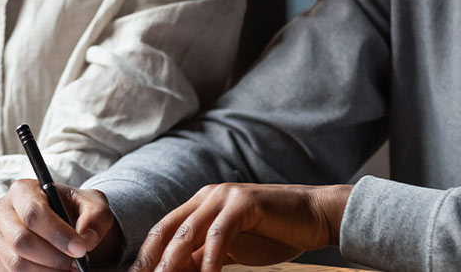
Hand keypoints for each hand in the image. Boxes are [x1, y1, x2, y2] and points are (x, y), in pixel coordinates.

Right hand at [0, 179, 121, 271]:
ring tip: (69, 270)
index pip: (34, 214)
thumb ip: (95, 217)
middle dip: (53, 258)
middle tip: (77, 265)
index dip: (58, 235)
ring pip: (16, 263)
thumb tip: (86, 238)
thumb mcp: (93, 204)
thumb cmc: (75, 210)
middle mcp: (1, 210)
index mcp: (22, 190)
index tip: (80, 250)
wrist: (62, 221)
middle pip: (21, 241)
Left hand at [131, 183, 352, 271]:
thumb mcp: (231, 250)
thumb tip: (174, 271)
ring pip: (187, 233)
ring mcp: (224, 197)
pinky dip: (209, 259)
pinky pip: (218, 235)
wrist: (314, 216)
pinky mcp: (243, 203)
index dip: (146, 257)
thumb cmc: (273, 234)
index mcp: (199, 205)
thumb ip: (203, 258)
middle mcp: (206, 196)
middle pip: (167, 231)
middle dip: (152, 262)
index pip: (163, 231)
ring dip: (173, 263)